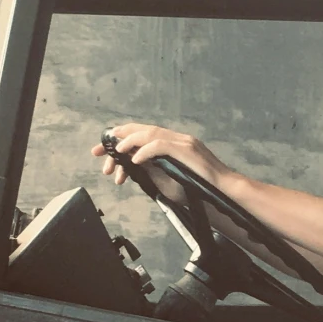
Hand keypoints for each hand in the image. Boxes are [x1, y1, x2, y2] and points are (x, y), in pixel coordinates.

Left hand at [92, 122, 233, 198]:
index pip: (143, 135)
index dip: (122, 138)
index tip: (104, 150)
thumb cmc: (200, 189)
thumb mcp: (170, 179)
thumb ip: (152, 169)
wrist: (224, 191)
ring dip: (128, 142)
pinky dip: (144, 151)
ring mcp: (183, 142)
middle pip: (142, 130)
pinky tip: (134, 160)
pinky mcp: (187, 150)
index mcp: (173, 144)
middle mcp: (177, 138)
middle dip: (117, 137)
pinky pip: (160, 145)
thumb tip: (131, 166)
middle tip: (98, 150)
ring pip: (150, 133)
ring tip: (115, 152)